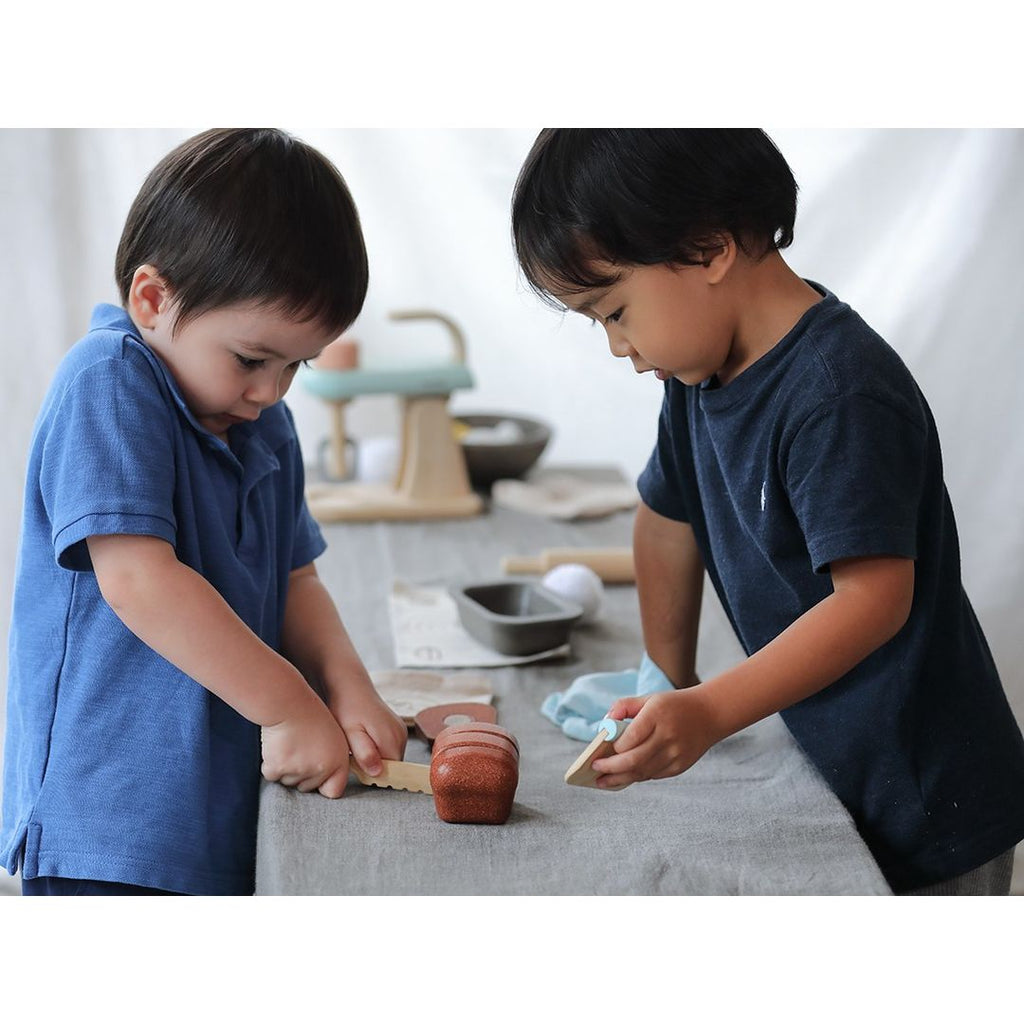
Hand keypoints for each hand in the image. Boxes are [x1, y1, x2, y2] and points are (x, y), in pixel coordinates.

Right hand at [260, 693, 352, 798]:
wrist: (289, 702)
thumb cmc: (310, 715)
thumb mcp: (334, 736)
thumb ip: (332, 761)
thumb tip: (325, 786)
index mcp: (338, 762)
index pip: (334, 791)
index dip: (325, 785)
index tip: (318, 776)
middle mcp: (320, 769)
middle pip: (307, 787)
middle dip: (302, 774)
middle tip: (299, 750)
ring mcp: (298, 770)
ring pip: (288, 781)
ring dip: (286, 768)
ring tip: (289, 745)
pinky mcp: (278, 768)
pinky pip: (272, 775)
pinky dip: (271, 764)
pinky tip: (277, 746)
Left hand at [329, 682, 407, 780]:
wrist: (350, 687)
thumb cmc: (346, 709)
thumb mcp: (350, 733)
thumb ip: (364, 753)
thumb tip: (378, 772)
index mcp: (391, 739)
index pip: (391, 773)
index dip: (373, 775)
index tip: (357, 766)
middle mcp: (401, 735)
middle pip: (392, 766)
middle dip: (374, 767)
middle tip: (354, 754)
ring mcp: (401, 731)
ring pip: (391, 758)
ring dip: (375, 758)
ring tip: (358, 744)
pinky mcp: (398, 729)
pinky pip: (390, 748)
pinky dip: (378, 749)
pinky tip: (364, 739)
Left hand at [590, 686, 723, 788]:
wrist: (710, 714)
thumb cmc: (673, 705)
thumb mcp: (649, 698)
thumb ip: (624, 706)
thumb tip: (604, 724)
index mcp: (657, 715)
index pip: (630, 738)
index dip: (613, 748)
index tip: (598, 752)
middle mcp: (667, 736)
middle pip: (634, 760)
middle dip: (611, 768)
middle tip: (595, 770)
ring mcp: (676, 753)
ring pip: (643, 772)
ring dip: (620, 779)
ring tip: (603, 781)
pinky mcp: (681, 765)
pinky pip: (653, 775)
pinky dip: (637, 777)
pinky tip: (623, 777)